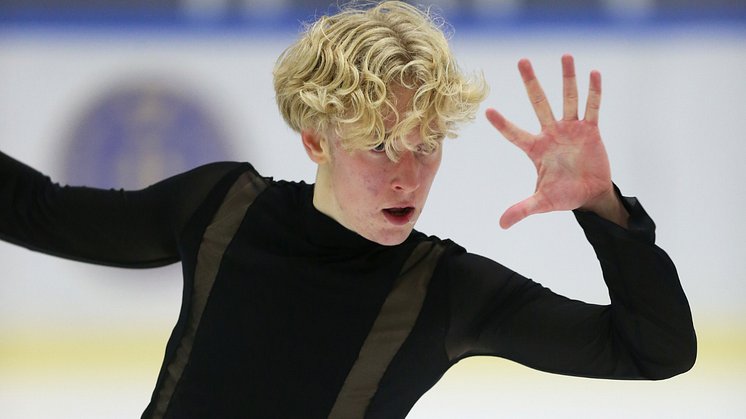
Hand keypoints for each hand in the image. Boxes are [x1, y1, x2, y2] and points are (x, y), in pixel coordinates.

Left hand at [487, 54, 622, 228]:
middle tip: (522, 61)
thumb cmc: (563, 196)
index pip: (515, 134)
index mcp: (536, 149)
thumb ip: (522, 209)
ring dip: (567, 78)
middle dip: (531, 83)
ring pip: (568, 99)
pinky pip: (592, 108)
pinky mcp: (591, 130)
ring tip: (565, 56)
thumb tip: (501, 225)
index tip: (488, 111)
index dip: (503, 124)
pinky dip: (594, 92)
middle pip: (539, 103)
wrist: (590, 196)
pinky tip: (593, 73)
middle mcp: (551, 133)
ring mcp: (571, 129)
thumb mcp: (542, 202)